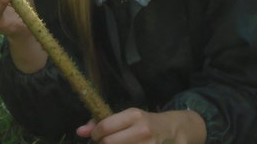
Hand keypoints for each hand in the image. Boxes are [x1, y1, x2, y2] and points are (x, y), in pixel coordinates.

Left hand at [76, 108, 205, 143]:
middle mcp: (143, 130)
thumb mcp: (127, 117)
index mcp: (134, 115)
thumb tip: (79, 131)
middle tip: (106, 143)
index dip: (95, 135)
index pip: (105, 128)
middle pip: (110, 143)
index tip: (96, 137)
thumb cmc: (146, 123)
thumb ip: (102, 122)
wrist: (176, 129)